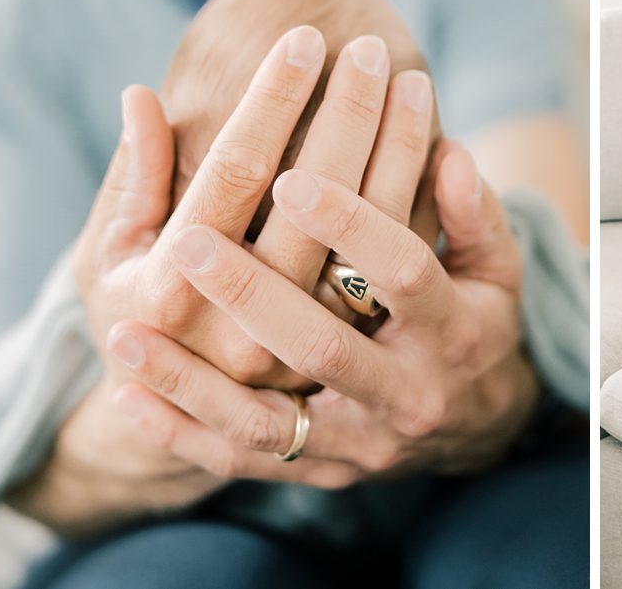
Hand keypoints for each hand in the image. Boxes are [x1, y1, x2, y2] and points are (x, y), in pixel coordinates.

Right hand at [73, 28, 430, 390]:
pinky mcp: (355, 356)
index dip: (272, 103)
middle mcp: (248, 326)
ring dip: (397, 153)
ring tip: (411, 83)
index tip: (303, 41)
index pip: (234, 175)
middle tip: (368, 50)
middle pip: (314, 202)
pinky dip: (428, 212)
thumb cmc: (143, 320)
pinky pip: (402, 278)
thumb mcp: (110, 262)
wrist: (193, 419)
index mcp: (172, 290)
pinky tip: (441, 150)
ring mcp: (309, 349)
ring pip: (372, 241)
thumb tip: (141, 97)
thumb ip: (129, 186)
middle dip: (346, 117)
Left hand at [107, 140, 538, 480]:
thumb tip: (449, 151)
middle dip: (254, 296)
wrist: (480, 426)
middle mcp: (408, 393)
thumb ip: (474, 211)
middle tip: (190, 243)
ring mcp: (362, 441)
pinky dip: (182, 435)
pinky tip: (128, 399)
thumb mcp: (497, 268)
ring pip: (270, 424)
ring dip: (193, 383)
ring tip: (124, 336)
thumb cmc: (477, 321)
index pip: (404, 273)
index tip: (289, 174)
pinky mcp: (324, 470)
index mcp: (454, 330)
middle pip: (325, 349)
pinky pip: (243, 462)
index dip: (352, 223)